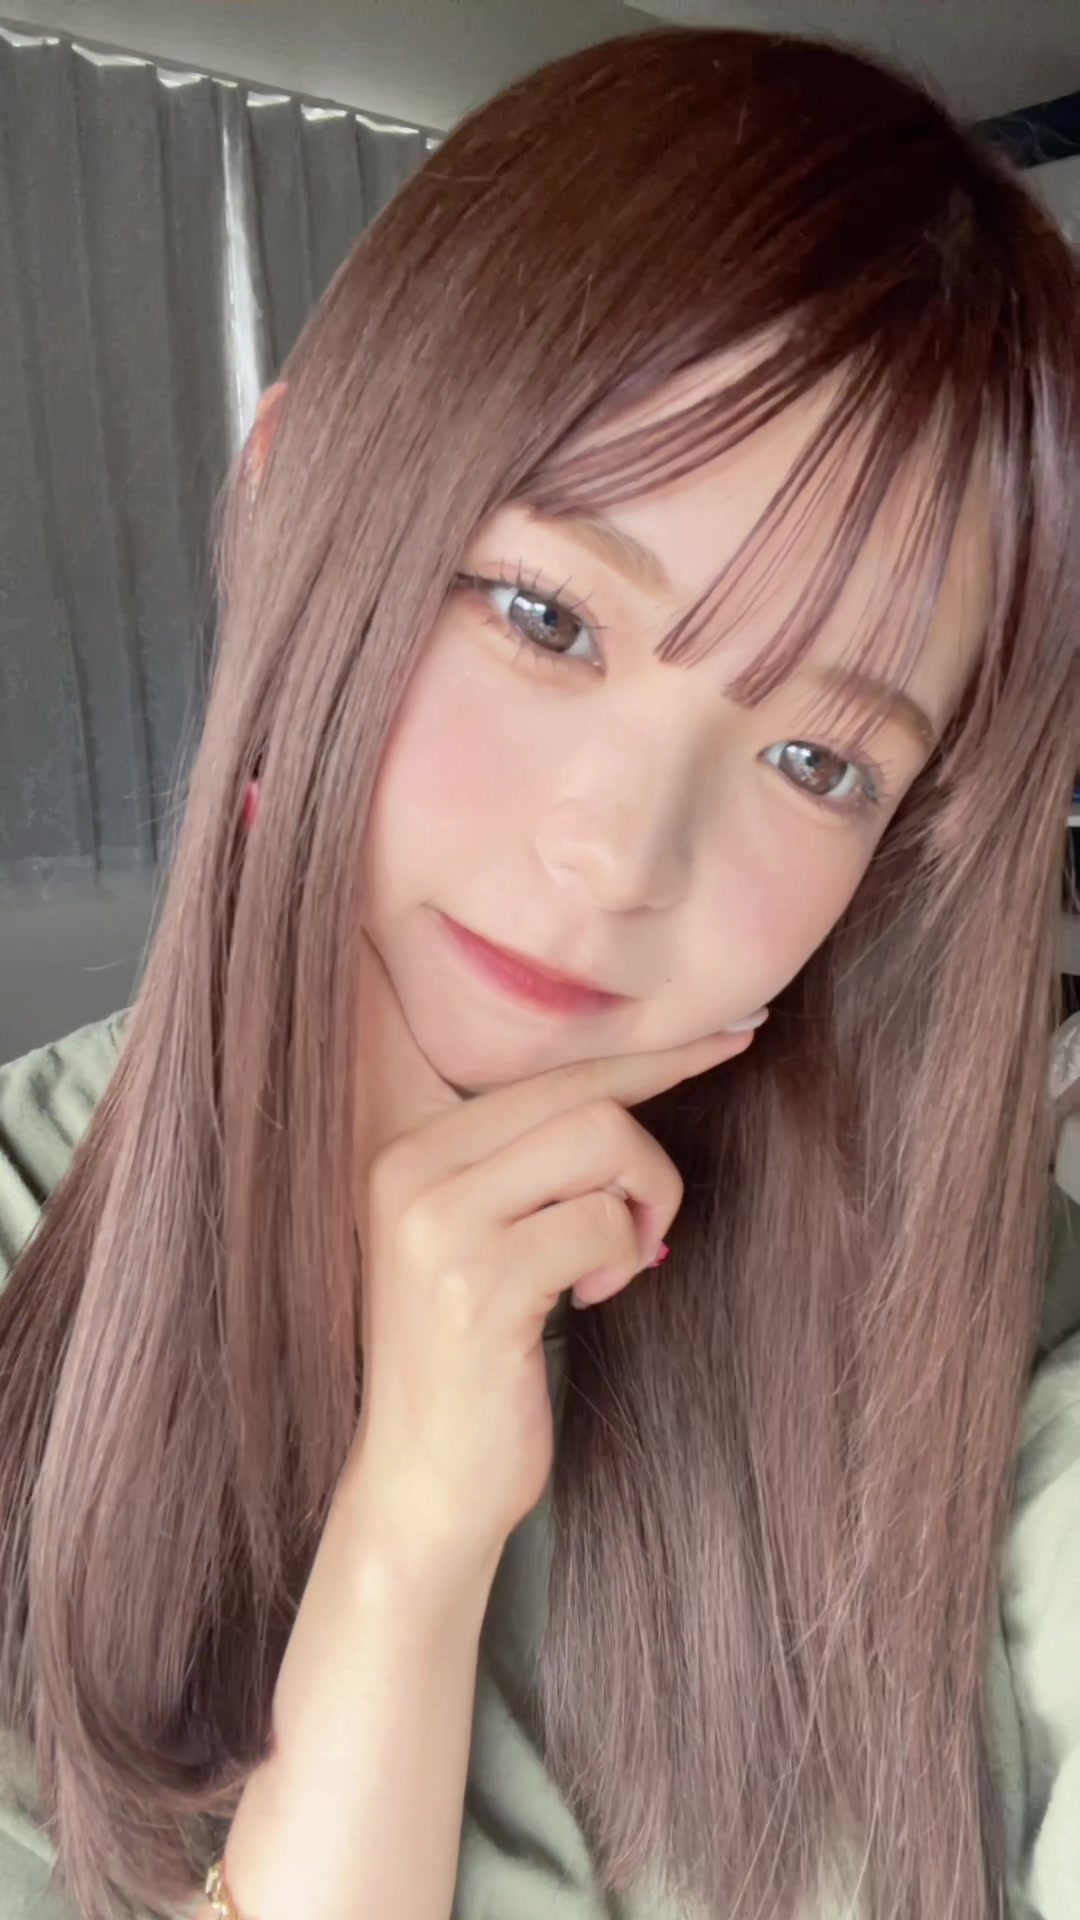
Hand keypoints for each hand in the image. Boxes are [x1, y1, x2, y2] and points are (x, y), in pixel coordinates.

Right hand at [345, 932, 757, 1583]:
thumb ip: (533, 1166)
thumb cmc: (473, 1363)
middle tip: (651, 1227)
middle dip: (649, 1159)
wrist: (422, 1483)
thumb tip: (642, 1096)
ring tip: (617, 1265)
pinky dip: (622, 1257)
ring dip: (641, 1204)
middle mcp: (410, 1170)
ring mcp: (437, 1225)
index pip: (551, 1073)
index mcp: (411, 1150)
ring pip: (601, 1141)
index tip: (731, 1038)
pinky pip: (601, 1222)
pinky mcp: (478, 1283)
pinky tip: (593, 1299)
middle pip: (583, 1096)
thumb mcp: (484, 1240)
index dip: (650, 1058)